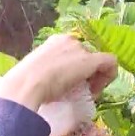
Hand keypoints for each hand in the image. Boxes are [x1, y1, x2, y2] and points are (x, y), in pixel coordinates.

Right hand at [0, 34, 117, 111]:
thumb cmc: (24, 84)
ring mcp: (80, 50)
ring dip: (96, 78)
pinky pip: (110, 63)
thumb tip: (50, 86)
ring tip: (87, 94)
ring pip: (98, 61)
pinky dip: (109, 76)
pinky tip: (97, 92)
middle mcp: (70, 41)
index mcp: (55, 42)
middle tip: (81, 92)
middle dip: (88, 75)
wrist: (25, 86)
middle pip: (87, 57)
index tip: (72, 86)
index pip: (74, 52)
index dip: (77, 70)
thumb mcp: (36, 74)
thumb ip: (46, 73)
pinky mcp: (91, 60)